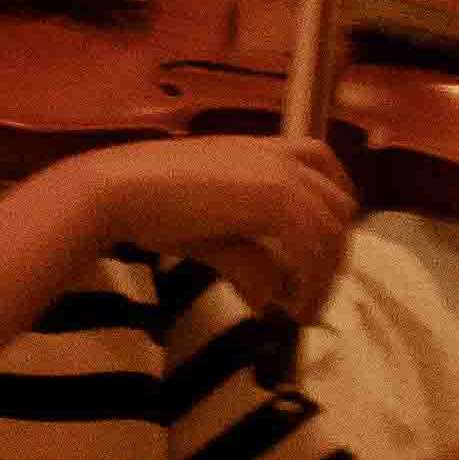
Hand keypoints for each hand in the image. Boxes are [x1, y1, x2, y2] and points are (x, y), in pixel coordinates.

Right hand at [94, 133, 358, 323]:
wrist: (119, 189)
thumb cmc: (148, 201)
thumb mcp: (210, 224)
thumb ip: (247, 250)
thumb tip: (270, 296)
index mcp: (261, 148)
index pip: (323, 159)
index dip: (337, 200)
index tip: (328, 241)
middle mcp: (279, 156)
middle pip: (338, 206)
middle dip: (334, 254)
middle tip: (312, 293)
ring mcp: (280, 176)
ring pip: (332, 233)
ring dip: (323, 278)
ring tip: (302, 311)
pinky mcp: (275, 202)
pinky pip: (313, 251)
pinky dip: (310, 285)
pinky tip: (289, 310)